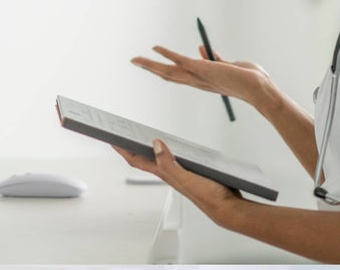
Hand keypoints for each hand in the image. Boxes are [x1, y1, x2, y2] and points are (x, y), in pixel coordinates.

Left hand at [113, 140, 241, 223]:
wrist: (226, 206)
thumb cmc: (207, 196)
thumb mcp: (185, 177)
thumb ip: (169, 162)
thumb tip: (155, 144)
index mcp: (164, 174)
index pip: (138, 160)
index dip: (123, 150)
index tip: (112, 139)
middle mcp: (169, 173)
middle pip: (145, 159)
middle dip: (132, 147)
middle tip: (123, 134)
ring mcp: (179, 173)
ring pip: (159, 158)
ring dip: (148, 149)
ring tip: (141, 138)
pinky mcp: (190, 171)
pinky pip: (173, 158)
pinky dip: (168, 150)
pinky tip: (172, 146)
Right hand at [131, 45, 270, 106]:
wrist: (260, 89)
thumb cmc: (250, 80)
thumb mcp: (229, 66)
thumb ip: (214, 58)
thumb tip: (202, 48)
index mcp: (203, 82)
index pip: (180, 76)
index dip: (165, 70)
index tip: (153, 65)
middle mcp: (198, 82)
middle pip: (168, 75)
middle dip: (150, 68)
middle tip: (135, 62)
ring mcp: (199, 76)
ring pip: (168, 71)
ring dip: (150, 64)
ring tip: (135, 59)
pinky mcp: (202, 68)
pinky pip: (180, 59)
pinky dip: (166, 53)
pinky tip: (155, 48)